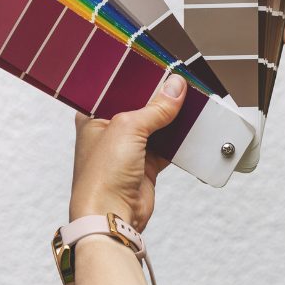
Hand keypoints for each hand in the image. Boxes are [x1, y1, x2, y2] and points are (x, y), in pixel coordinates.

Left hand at [69, 75, 186, 231]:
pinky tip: (191, 129)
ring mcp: (128, 150)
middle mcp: (109, 132)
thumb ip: (155, 107)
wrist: (111, 215)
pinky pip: (167, 147)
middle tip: (180, 83)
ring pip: (156, 127)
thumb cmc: (101, 176)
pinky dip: (179, 140)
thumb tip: (175, 87)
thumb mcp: (128, 128)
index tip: (160, 68)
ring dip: (172, 119)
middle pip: (140, 107)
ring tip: (190, 101)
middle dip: (160, 99)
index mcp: (94, 117)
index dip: (139, 79)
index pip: (118, 89)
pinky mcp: (145, 166)